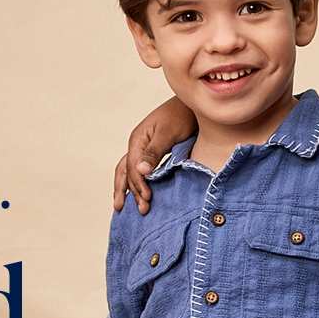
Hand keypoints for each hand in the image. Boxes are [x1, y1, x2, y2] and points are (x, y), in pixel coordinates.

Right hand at [112, 97, 194, 212]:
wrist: (194, 106)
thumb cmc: (182, 115)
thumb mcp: (168, 133)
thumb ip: (154, 152)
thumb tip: (140, 171)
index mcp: (138, 140)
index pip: (132, 168)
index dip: (139, 185)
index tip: (148, 199)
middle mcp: (137, 145)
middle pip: (127, 172)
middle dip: (131, 192)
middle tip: (141, 210)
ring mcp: (143, 148)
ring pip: (128, 172)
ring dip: (129, 190)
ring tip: (125, 207)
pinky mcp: (153, 152)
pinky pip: (139, 170)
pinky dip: (136, 182)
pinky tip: (139, 192)